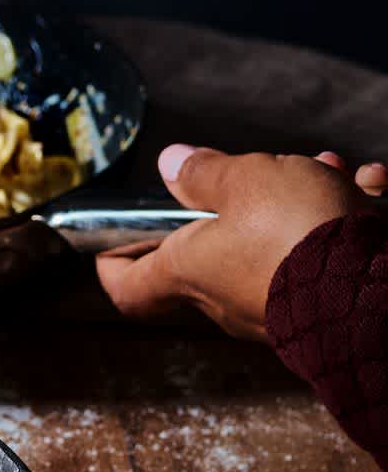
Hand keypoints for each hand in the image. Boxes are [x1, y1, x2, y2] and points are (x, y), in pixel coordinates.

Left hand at [96, 145, 384, 341]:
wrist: (379, 296)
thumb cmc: (299, 237)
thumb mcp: (245, 180)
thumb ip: (206, 172)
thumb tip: (171, 164)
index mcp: (187, 271)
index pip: (127, 285)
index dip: (112, 260)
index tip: (110, 240)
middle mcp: (225, 298)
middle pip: (212, 247)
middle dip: (240, 201)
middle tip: (266, 169)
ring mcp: (273, 306)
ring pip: (275, 242)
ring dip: (299, 200)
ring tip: (328, 168)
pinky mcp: (322, 305)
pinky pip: (320, 256)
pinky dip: (341, 220)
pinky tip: (369, 188)